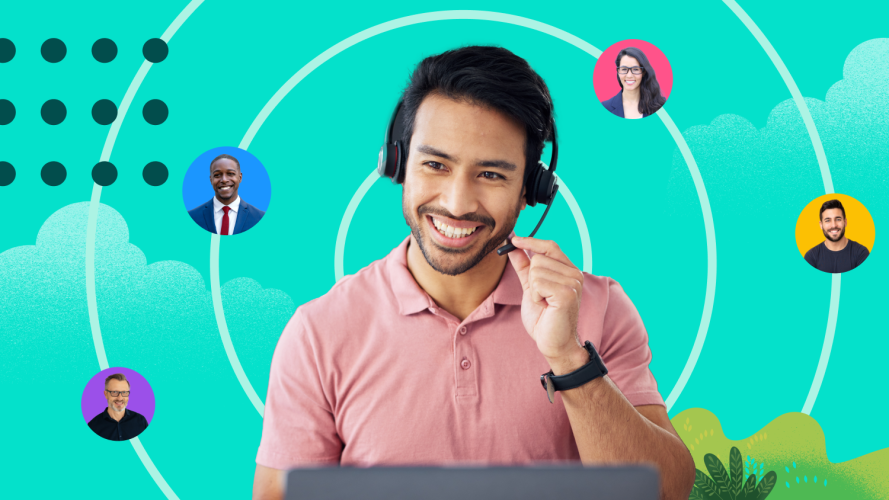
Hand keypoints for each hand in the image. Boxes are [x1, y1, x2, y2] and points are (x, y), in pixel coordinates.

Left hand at [506, 237, 588, 373]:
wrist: (553, 343)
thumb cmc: (544, 318)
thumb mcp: (531, 287)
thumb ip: (524, 266)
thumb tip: (514, 246)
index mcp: (569, 270)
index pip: (550, 246)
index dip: (531, 241)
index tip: (514, 240)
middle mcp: (575, 274)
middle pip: (538, 258)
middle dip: (531, 278)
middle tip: (541, 297)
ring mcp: (573, 282)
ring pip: (536, 269)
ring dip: (533, 289)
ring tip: (544, 303)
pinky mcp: (567, 293)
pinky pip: (537, 283)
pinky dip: (535, 296)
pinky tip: (545, 306)